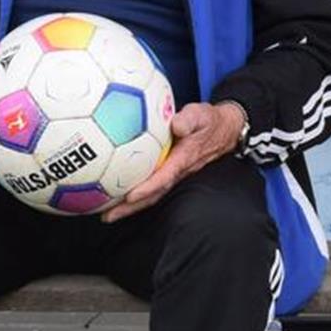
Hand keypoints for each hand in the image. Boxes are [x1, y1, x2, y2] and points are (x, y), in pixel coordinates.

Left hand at [101, 100, 246, 222]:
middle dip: (131, 207)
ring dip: (129, 207)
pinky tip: (114, 195)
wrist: (223, 130)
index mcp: (184, 159)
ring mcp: (173, 174)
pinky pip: (150, 185)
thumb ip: (189, 119)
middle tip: (108, 216)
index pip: (165, 177)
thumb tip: (176, 125)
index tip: (130, 196)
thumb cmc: (209, 121)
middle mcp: (178, 171)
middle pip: (153, 194)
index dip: (148, 187)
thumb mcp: (202, 115)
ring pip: (151, 194)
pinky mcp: (168, 171)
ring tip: (106, 214)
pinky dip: (133, 194)